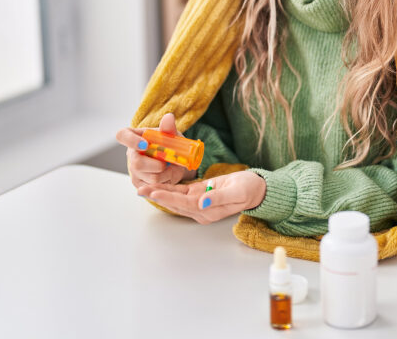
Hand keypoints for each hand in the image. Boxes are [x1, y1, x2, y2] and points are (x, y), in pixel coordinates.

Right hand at [116, 112, 196, 189]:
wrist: (173, 161)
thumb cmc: (168, 144)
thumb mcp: (171, 134)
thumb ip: (168, 128)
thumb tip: (169, 117)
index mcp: (134, 136)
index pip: (122, 135)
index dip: (131, 140)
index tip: (145, 144)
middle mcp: (131, 154)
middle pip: (137, 163)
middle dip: (157, 164)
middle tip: (168, 161)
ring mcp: (133, 170)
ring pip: (150, 177)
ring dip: (165, 173)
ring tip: (170, 166)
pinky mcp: (139, 183)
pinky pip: (154, 185)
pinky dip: (165, 180)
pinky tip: (168, 174)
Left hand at [137, 170, 266, 223]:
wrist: (256, 189)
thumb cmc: (249, 189)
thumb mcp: (237, 191)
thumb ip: (219, 197)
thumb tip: (202, 202)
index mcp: (209, 210)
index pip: (184, 204)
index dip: (168, 197)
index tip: (154, 192)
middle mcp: (201, 210)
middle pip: (175, 203)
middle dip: (158, 195)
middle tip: (140, 188)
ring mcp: (199, 204)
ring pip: (176, 199)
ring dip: (160, 193)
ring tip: (143, 187)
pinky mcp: (200, 195)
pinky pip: (181, 193)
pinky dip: (169, 189)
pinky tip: (158, 184)